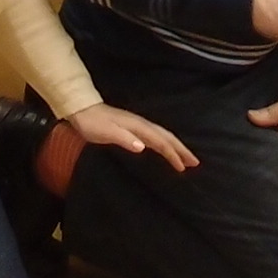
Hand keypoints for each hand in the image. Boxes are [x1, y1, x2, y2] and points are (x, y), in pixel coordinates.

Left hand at [65, 103, 198, 169]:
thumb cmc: (92, 123)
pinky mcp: (133, 128)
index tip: (183, 167)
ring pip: (162, 136)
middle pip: (166, 137)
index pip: (160, 141)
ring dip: (175, 146)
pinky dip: (165, 143)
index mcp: (137, 127)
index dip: (173, 154)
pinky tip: (165, 148)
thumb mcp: (105, 132)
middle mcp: (141, 124)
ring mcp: (138, 125)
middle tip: (195, 163)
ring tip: (186, 158)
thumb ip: (124, 139)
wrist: (82, 110)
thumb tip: (143, 146)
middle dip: (181, 149)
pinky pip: (155, 136)